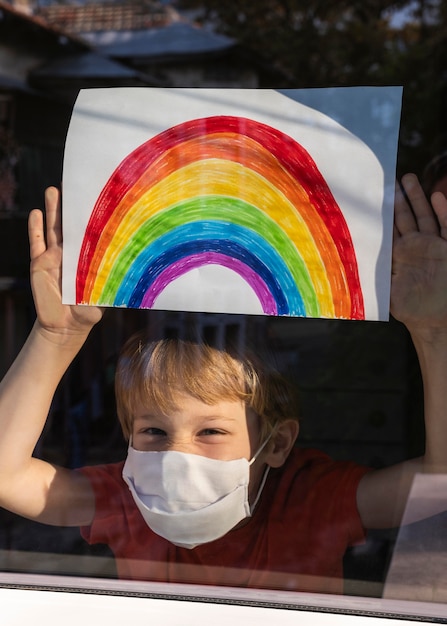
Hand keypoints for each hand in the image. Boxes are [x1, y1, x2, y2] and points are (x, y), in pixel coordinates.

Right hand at [29, 187, 102, 340]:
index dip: (94, 216)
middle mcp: (71, 252)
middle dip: (71, 205)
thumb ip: (111, 280)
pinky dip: (35, 228)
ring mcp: (54, 256)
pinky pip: (36, 243)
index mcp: (88, 257)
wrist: (66, 326)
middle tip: (74, 184)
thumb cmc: (88, 310)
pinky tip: (35, 213)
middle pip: (71, 224)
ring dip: (52, 209)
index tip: (100, 197)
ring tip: (53, 190)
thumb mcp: (103, 293)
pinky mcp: (39, 264)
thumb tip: (130, 268)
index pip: (92, 231)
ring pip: (53, 228)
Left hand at [391, 173, 446, 334]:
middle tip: (391, 179)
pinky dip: (443, 212)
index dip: (383, 213)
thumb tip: (353, 261)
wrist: (436, 320)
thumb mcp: (387, 291)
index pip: (389, 229)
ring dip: (419, 198)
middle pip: (406, 217)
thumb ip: (376, 274)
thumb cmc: (410, 309)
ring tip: (409, 179)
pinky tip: (437, 196)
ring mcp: (433, 246)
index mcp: (398, 255)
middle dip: (400, 198)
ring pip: (425, 216)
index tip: (375, 195)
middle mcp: (415, 247)